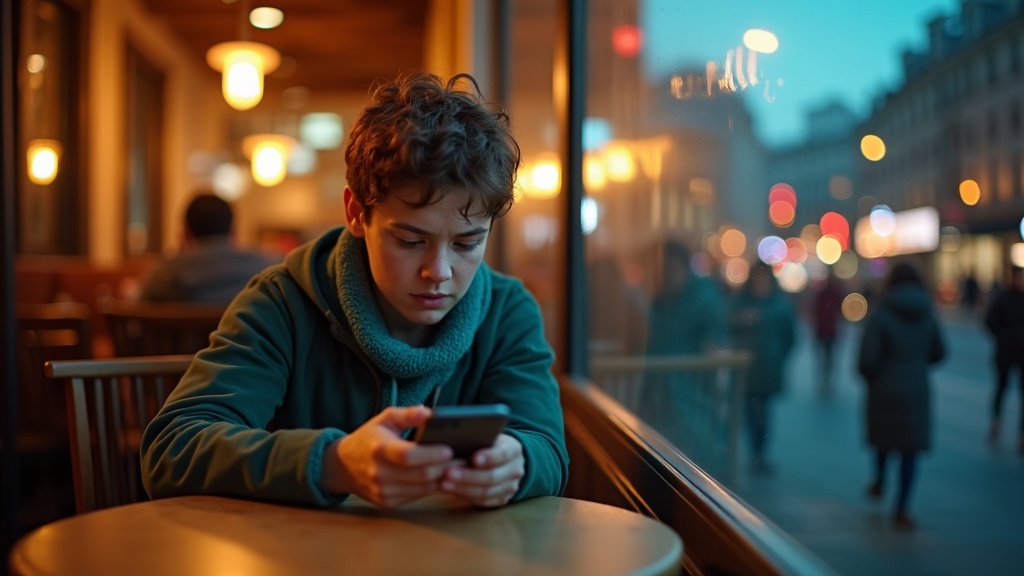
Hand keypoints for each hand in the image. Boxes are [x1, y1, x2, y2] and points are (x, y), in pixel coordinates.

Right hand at [321, 406, 454, 508]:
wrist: (343, 466)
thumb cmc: (369, 437)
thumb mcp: (385, 419)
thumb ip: (407, 414)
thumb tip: (428, 413)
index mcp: (378, 449)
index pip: (408, 455)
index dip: (431, 454)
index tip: (450, 449)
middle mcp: (379, 473)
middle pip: (420, 475)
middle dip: (445, 468)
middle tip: (465, 459)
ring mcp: (382, 490)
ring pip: (422, 488)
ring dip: (443, 479)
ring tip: (460, 468)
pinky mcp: (387, 502)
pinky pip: (417, 496)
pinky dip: (432, 487)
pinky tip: (444, 477)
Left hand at [440, 433, 523, 507]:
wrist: (506, 459)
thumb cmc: (491, 444)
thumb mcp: (490, 436)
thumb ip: (479, 438)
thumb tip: (455, 440)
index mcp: (514, 450)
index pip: (503, 454)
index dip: (489, 457)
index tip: (473, 458)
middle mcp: (515, 470)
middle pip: (492, 477)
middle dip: (469, 476)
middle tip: (449, 473)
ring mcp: (510, 487)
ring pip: (486, 492)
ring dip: (463, 488)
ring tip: (445, 483)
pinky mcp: (502, 499)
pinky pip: (483, 501)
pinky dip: (466, 496)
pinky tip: (451, 490)